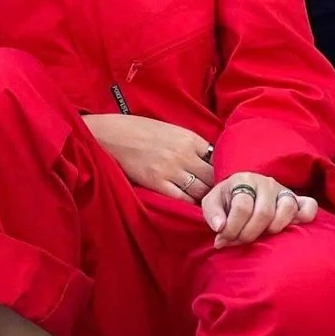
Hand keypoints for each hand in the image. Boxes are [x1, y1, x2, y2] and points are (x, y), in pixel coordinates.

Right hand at [85, 114, 214, 202]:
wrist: (113, 134)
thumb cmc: (141, 130)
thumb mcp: (171, 130)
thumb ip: (190, 144)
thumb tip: (207, 160)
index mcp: (190, 138)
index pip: (217, 159)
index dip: (220, 171)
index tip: (220, 178)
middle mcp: (184, 154)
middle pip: (212, 178)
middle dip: (215, 187)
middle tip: (215, 196)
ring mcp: (171, 170)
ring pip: (200, 191)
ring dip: (203, 198)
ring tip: (203, 203)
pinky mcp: (157, 182)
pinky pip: (182, 199)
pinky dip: (188, 204)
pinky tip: (188, 205)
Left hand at [201, 171, 305, 247]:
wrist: (242, 192)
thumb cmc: (227, 201)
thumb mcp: (212, 203)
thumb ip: (212, 214)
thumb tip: (220, 228)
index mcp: (243, 179)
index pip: (242, 207)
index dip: (232, 228)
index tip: (223, 240)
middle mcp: (266, 182)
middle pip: (264, 213)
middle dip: (250, 233)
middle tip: (241, 241)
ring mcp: (283, 190)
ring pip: (288, 209)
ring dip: (274, 228)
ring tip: (263, 235)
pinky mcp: (297, 200)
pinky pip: (309, 206)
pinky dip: (305, 216)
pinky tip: (293, 226)